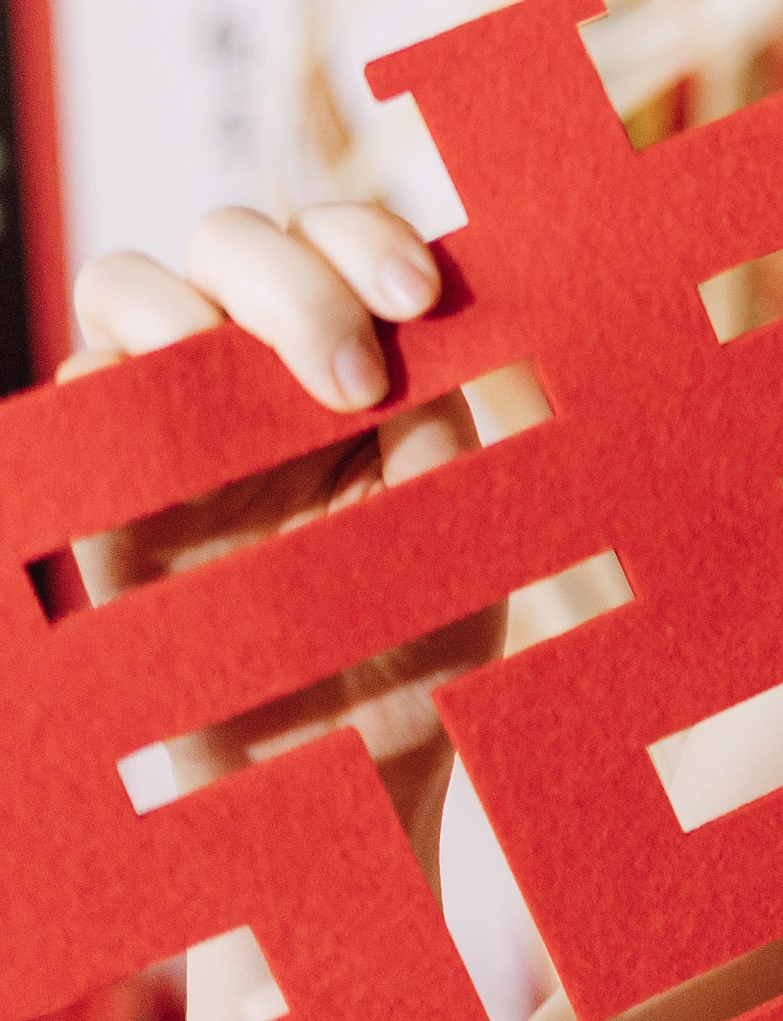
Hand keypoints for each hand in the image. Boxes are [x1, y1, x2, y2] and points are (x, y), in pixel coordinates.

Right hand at [64, 203, 501, 866]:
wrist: (339, 785)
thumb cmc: (422, 652)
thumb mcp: (465, 528)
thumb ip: (448, 419)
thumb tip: (459, 314)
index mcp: (368, 360)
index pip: (347, 237)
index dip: (370, 237)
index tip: (420, 301)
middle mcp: (265, 372)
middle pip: (239, 235)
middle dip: (293, 274)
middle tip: (354, 379)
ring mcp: (179, 421)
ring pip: (134, 282)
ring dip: (183, 302)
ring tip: (250, 388)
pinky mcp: (106, 488)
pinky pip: (80, 393)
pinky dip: (110, 380)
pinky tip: (165, 425)